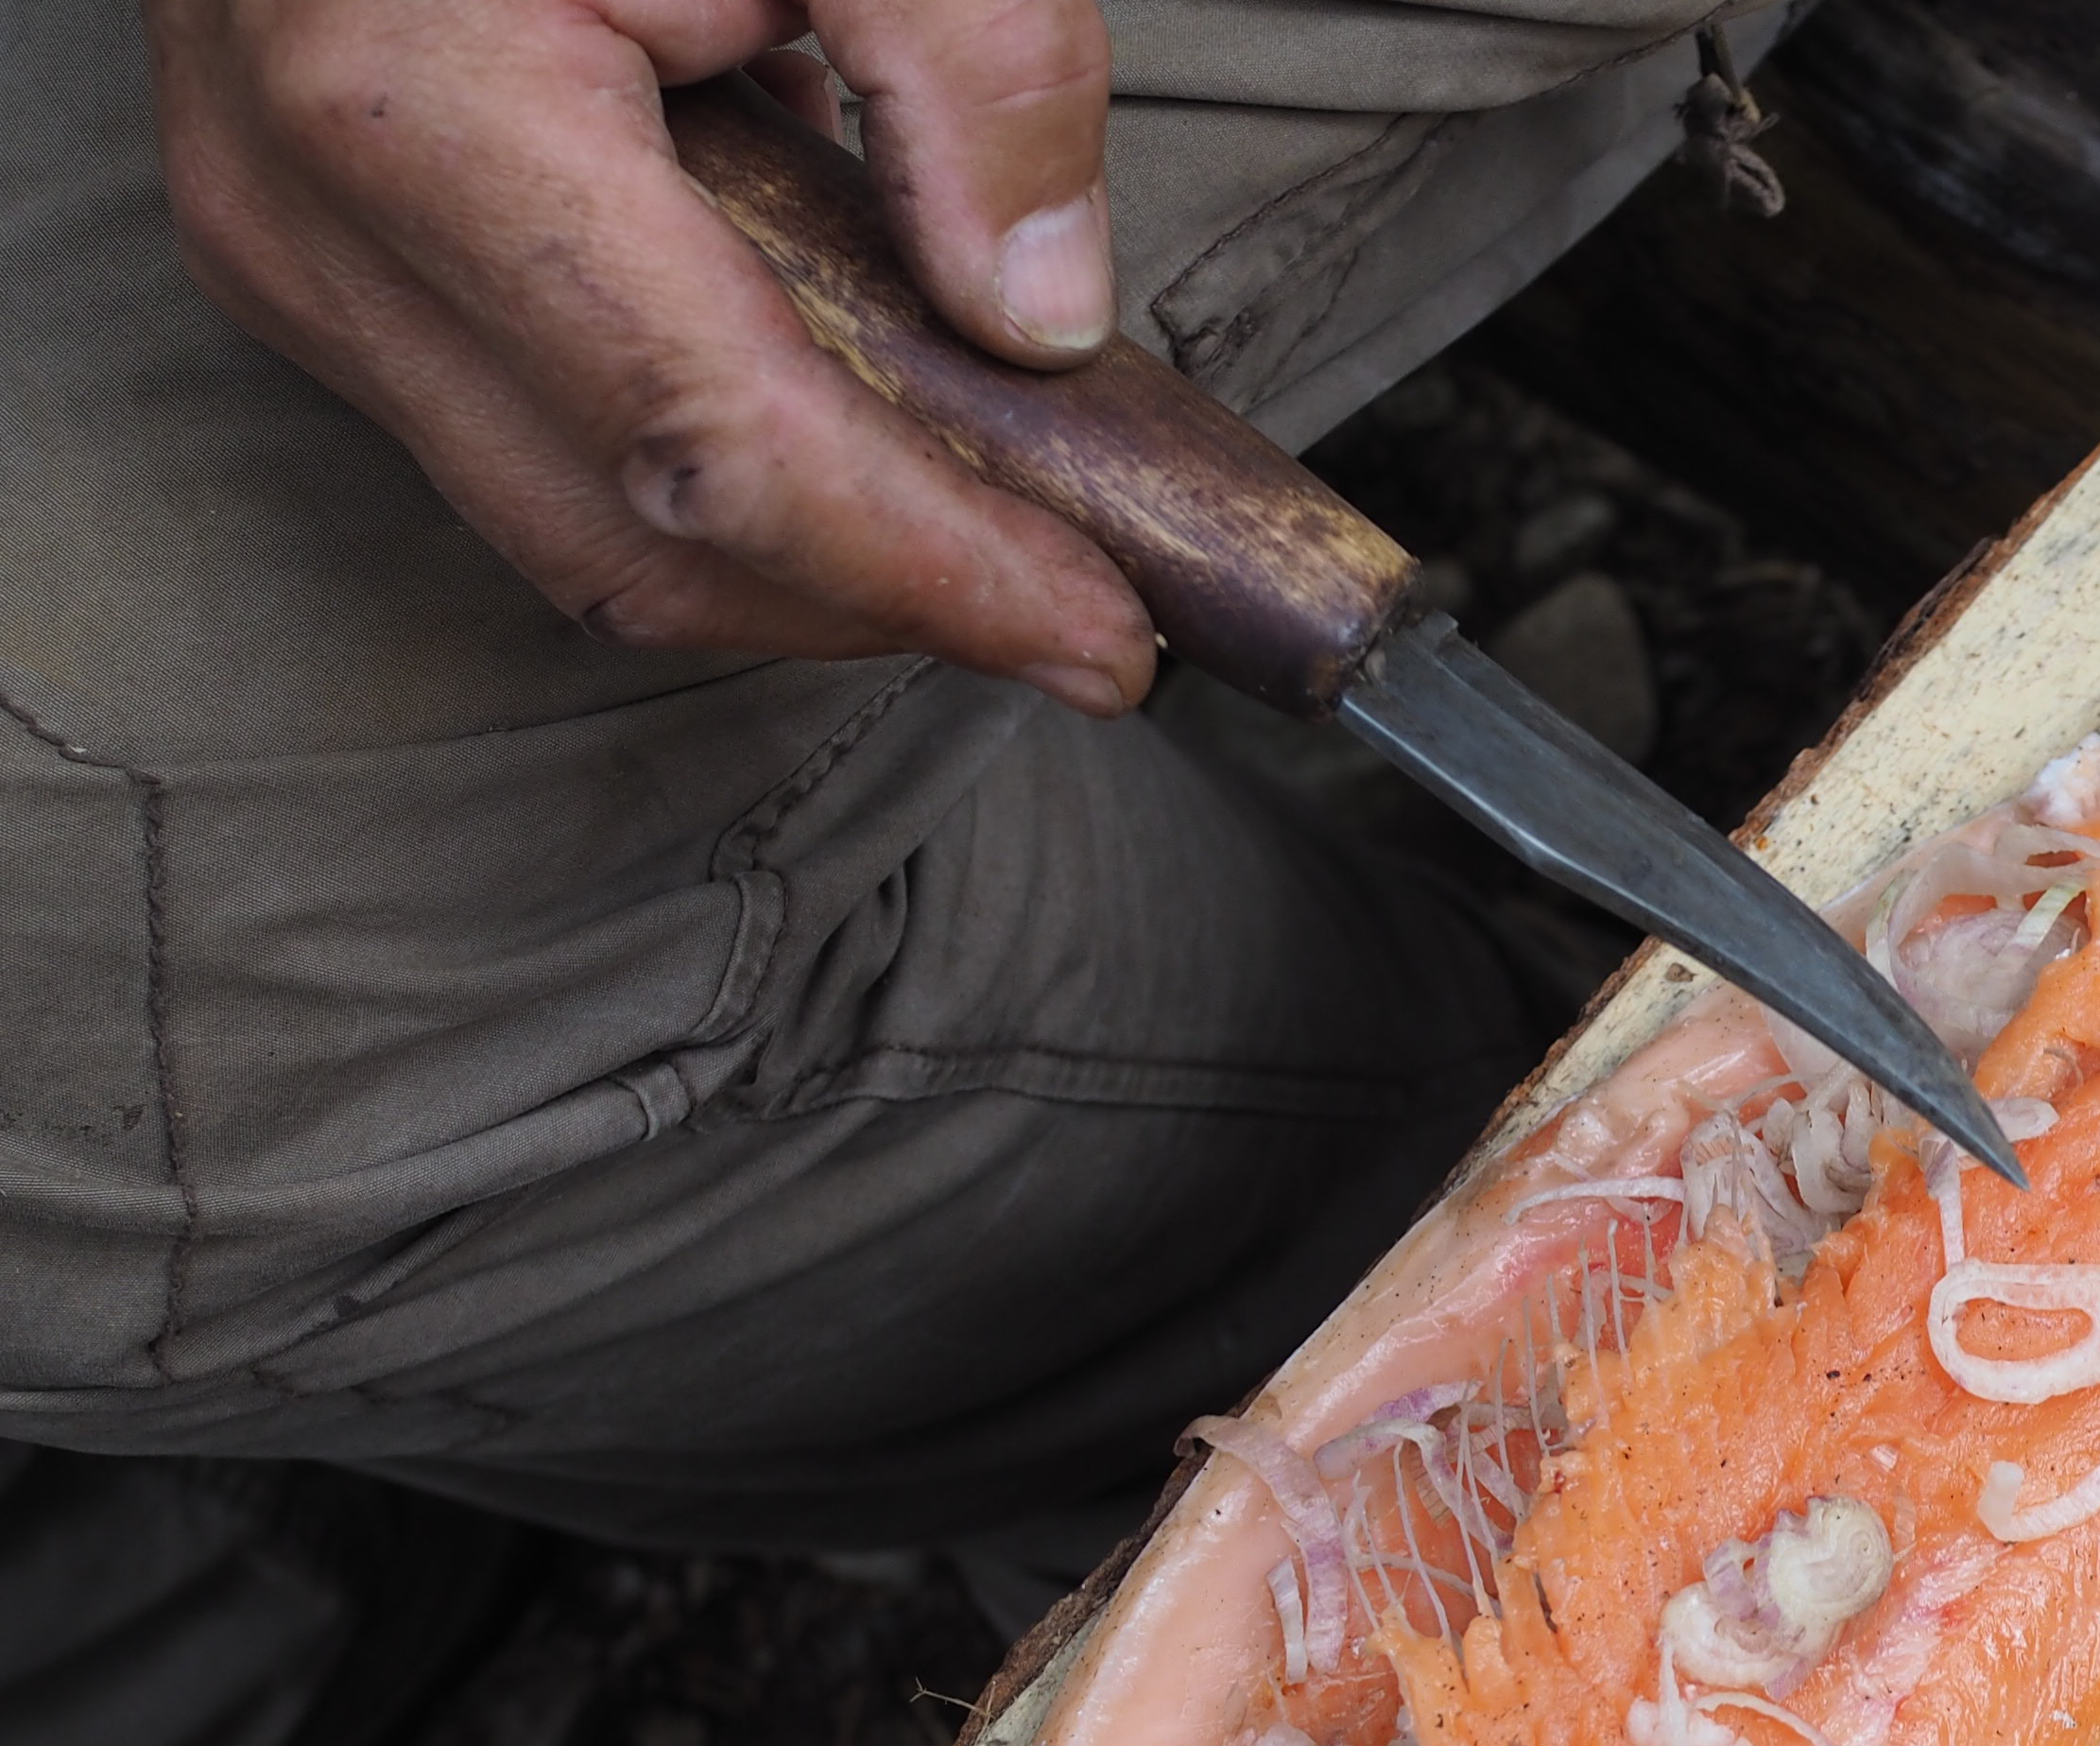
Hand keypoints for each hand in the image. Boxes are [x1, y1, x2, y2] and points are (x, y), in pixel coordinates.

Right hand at [147, 0, 1156, 710]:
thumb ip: (964, 56)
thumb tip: (1038, 314)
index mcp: (421, 112)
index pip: (719, 448)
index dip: (930, 569)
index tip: (1099, 632)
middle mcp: (317, 222)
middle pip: (651, 542)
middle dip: (883, 602)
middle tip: (1081, 602)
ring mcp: (299, 259)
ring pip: (589, 532)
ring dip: (812, 556)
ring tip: (992, 513)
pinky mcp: (323, 269)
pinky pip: (543, 447)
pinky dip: (723, 468)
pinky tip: (847, 392)